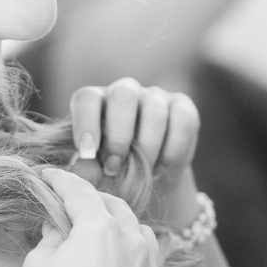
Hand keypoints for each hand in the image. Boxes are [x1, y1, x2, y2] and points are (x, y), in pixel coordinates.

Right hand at [23, 168, 165, 266]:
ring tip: (99, 228)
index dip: (59, 179)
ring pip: (138, 229)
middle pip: (113, 204)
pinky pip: (148, 259)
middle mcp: (131, 240)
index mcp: (100, 227)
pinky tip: (117, 260)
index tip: (47, 176)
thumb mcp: (39, 265)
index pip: (78, 190)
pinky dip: (131, 251)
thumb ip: (49, 238)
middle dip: (91, 198)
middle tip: (69, 201)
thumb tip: (57, 228)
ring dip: (118, 222)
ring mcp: (149, 266)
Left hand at [68, 77, 199, 223]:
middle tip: (115, 166)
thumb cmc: (112, 169)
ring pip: (154, 109)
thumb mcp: (95, 167)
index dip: (85, 123)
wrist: (149, 175)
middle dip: (119, 135)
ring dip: (147, 146)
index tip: (87, 153)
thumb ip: (87, 165)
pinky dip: (172, 149)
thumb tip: (84, 166)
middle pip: (123, 96)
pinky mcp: (183, 108)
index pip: (87, 99)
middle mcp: (124, 91)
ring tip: (142, 174)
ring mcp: (155, 96)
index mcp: (96, 100)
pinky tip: (160, 169)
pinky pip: (182, 121)